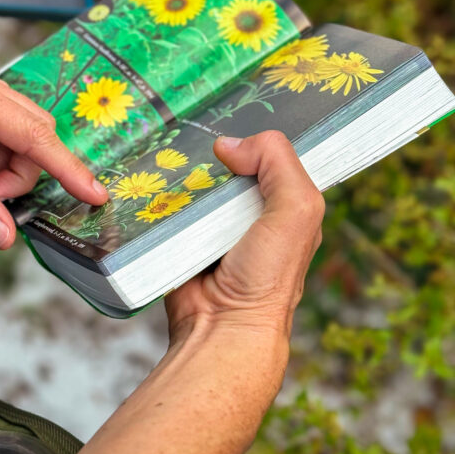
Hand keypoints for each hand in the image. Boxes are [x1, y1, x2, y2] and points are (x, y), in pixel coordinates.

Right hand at [166, 131, 323, 343]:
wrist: (220, 325)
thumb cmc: (267, 275)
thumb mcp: (296, 209)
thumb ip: (278, 163)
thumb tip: (229, 144)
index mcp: (287, 205)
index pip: (275, 157)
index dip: (260, 142)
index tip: (240, 128)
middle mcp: (252, 213)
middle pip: (232, 164)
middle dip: (220, 155)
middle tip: (206, 147)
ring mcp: (215, 223)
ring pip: (198, 181)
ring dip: (186, 174)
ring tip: (176, 163)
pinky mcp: (182, 234)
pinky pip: (169, 204)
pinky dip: (163, 196)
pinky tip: (158, 184)